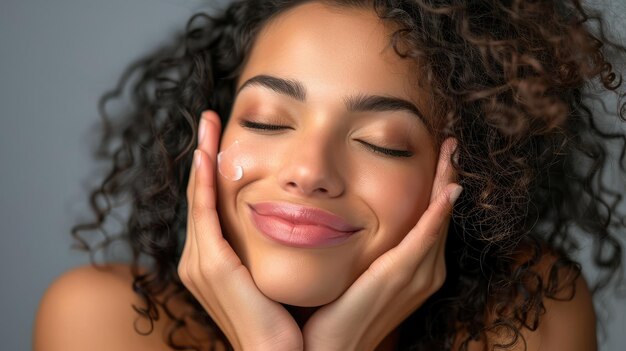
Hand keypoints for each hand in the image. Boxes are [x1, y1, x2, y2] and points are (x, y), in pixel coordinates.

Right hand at [177, 110, 302, 350]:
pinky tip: (206, 154)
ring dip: (202, 158)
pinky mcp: (212, 265)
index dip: (211, 170)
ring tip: (207, 124)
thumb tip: (294, 219)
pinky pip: (205, 212)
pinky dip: (203, 183)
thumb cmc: (285, 319)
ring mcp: (201, 263)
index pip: (210, 205)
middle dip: (203, 154)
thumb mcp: (274, 272)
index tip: (218, 139)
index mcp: (213, 261)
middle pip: (200, 195)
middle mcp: (198, 260)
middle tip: (208, 120)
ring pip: (200, 197)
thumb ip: (270, 247)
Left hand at [302, 138, 460, 350]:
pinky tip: (447, 189)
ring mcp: (418, 274)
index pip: (433, 218)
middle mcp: (427, 271)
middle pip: (441, 213)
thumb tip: (357, 222)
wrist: (334, 350)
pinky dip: (437, 212)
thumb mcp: (363, 275)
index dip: (439, 185)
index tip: (440, 155)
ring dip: (446, 181)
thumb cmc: (344, 313)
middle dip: (448, 175)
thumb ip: (373, 251)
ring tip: (450, 149)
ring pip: (438, 217)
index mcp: (418, 269)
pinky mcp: (400, 275)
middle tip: (451, 142)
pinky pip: (425, 236)